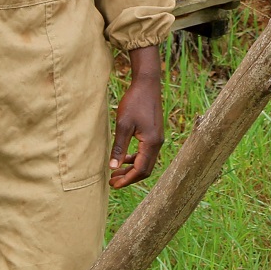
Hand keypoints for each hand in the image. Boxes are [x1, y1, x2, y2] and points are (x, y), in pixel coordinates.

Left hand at [110, 45, 163, 189]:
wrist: (147, 84)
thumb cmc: (134, 102)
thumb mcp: (123, 125)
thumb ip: (119, 147)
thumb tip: (113, 168)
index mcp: (151, 142)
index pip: (140, 169)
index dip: (126, 179)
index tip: (113, 185)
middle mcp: (158, 143)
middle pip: (146, 169)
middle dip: (129, 177)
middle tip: (112, 182)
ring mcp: (158, 139)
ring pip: (147, 162)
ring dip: (132, 169)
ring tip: (116, 173)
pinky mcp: (155, 134)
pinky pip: (147, 153)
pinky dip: (136, 160)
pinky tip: (125, 158)